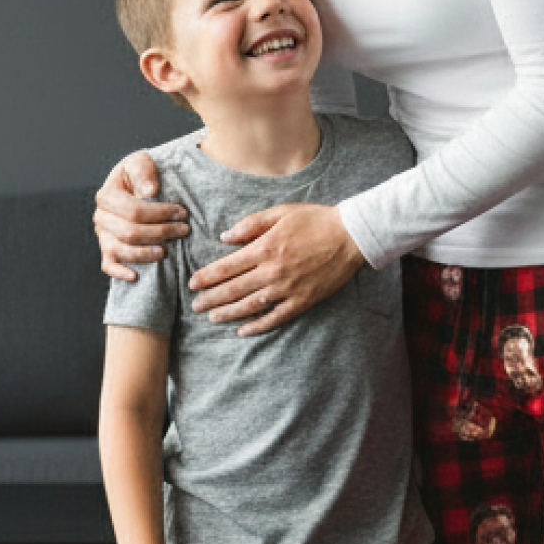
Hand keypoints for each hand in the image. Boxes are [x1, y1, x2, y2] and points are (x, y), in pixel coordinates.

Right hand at [94, 152, 190, 280]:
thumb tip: (150, 191)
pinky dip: (120, 272)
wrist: (133, 185)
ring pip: (121, 251)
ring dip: (145, 253)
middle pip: (129, 232)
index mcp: (107, 195)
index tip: (182, 213)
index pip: (133, 210)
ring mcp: (103, 235)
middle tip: (183, 230)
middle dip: (160, 232)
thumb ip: (143, 172)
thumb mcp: (140, 162)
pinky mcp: (107, 249)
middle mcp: (101, 217)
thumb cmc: (139, 175)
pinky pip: (108, 265)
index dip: (159, 213)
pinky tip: (136, 275)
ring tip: (166, 252)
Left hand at [189, 203, 364, 334]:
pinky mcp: (302, 301)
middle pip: (233, 289)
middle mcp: (272, 272)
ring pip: (250, 306)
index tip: (193, 283)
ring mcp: (288, 289)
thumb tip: (225, 237)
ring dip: (228, 313)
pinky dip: (257, 326)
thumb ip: (251, 224)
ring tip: (212, 317)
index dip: (207, 277)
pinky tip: (243, 330)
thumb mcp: (281, 212)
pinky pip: (276, 318)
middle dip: (211, 298)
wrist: (351, 236)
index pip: (226, 267)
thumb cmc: (316, 220)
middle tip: (195, 305)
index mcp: (264, 248)